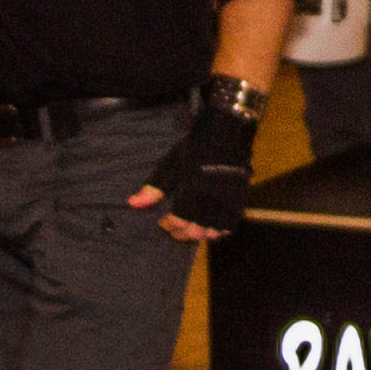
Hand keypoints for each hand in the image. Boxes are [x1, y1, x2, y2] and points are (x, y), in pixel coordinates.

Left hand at [128, 97, 257, 240]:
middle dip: (182, 233)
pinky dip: (220, 230)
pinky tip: (211, 227)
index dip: (169, 225)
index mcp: (191, 192)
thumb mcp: (170, 166)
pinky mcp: (238, 201)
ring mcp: (226, 202)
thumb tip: (132, 204)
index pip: (179, 221)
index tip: (162, 222)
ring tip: (191, 229)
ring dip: (201, 235)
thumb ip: (153, 189)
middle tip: (173, 230)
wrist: (225, 134)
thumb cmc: (194, 149)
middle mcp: (209, 201)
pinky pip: (230, 225)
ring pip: (213, 232)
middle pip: (196, 230)